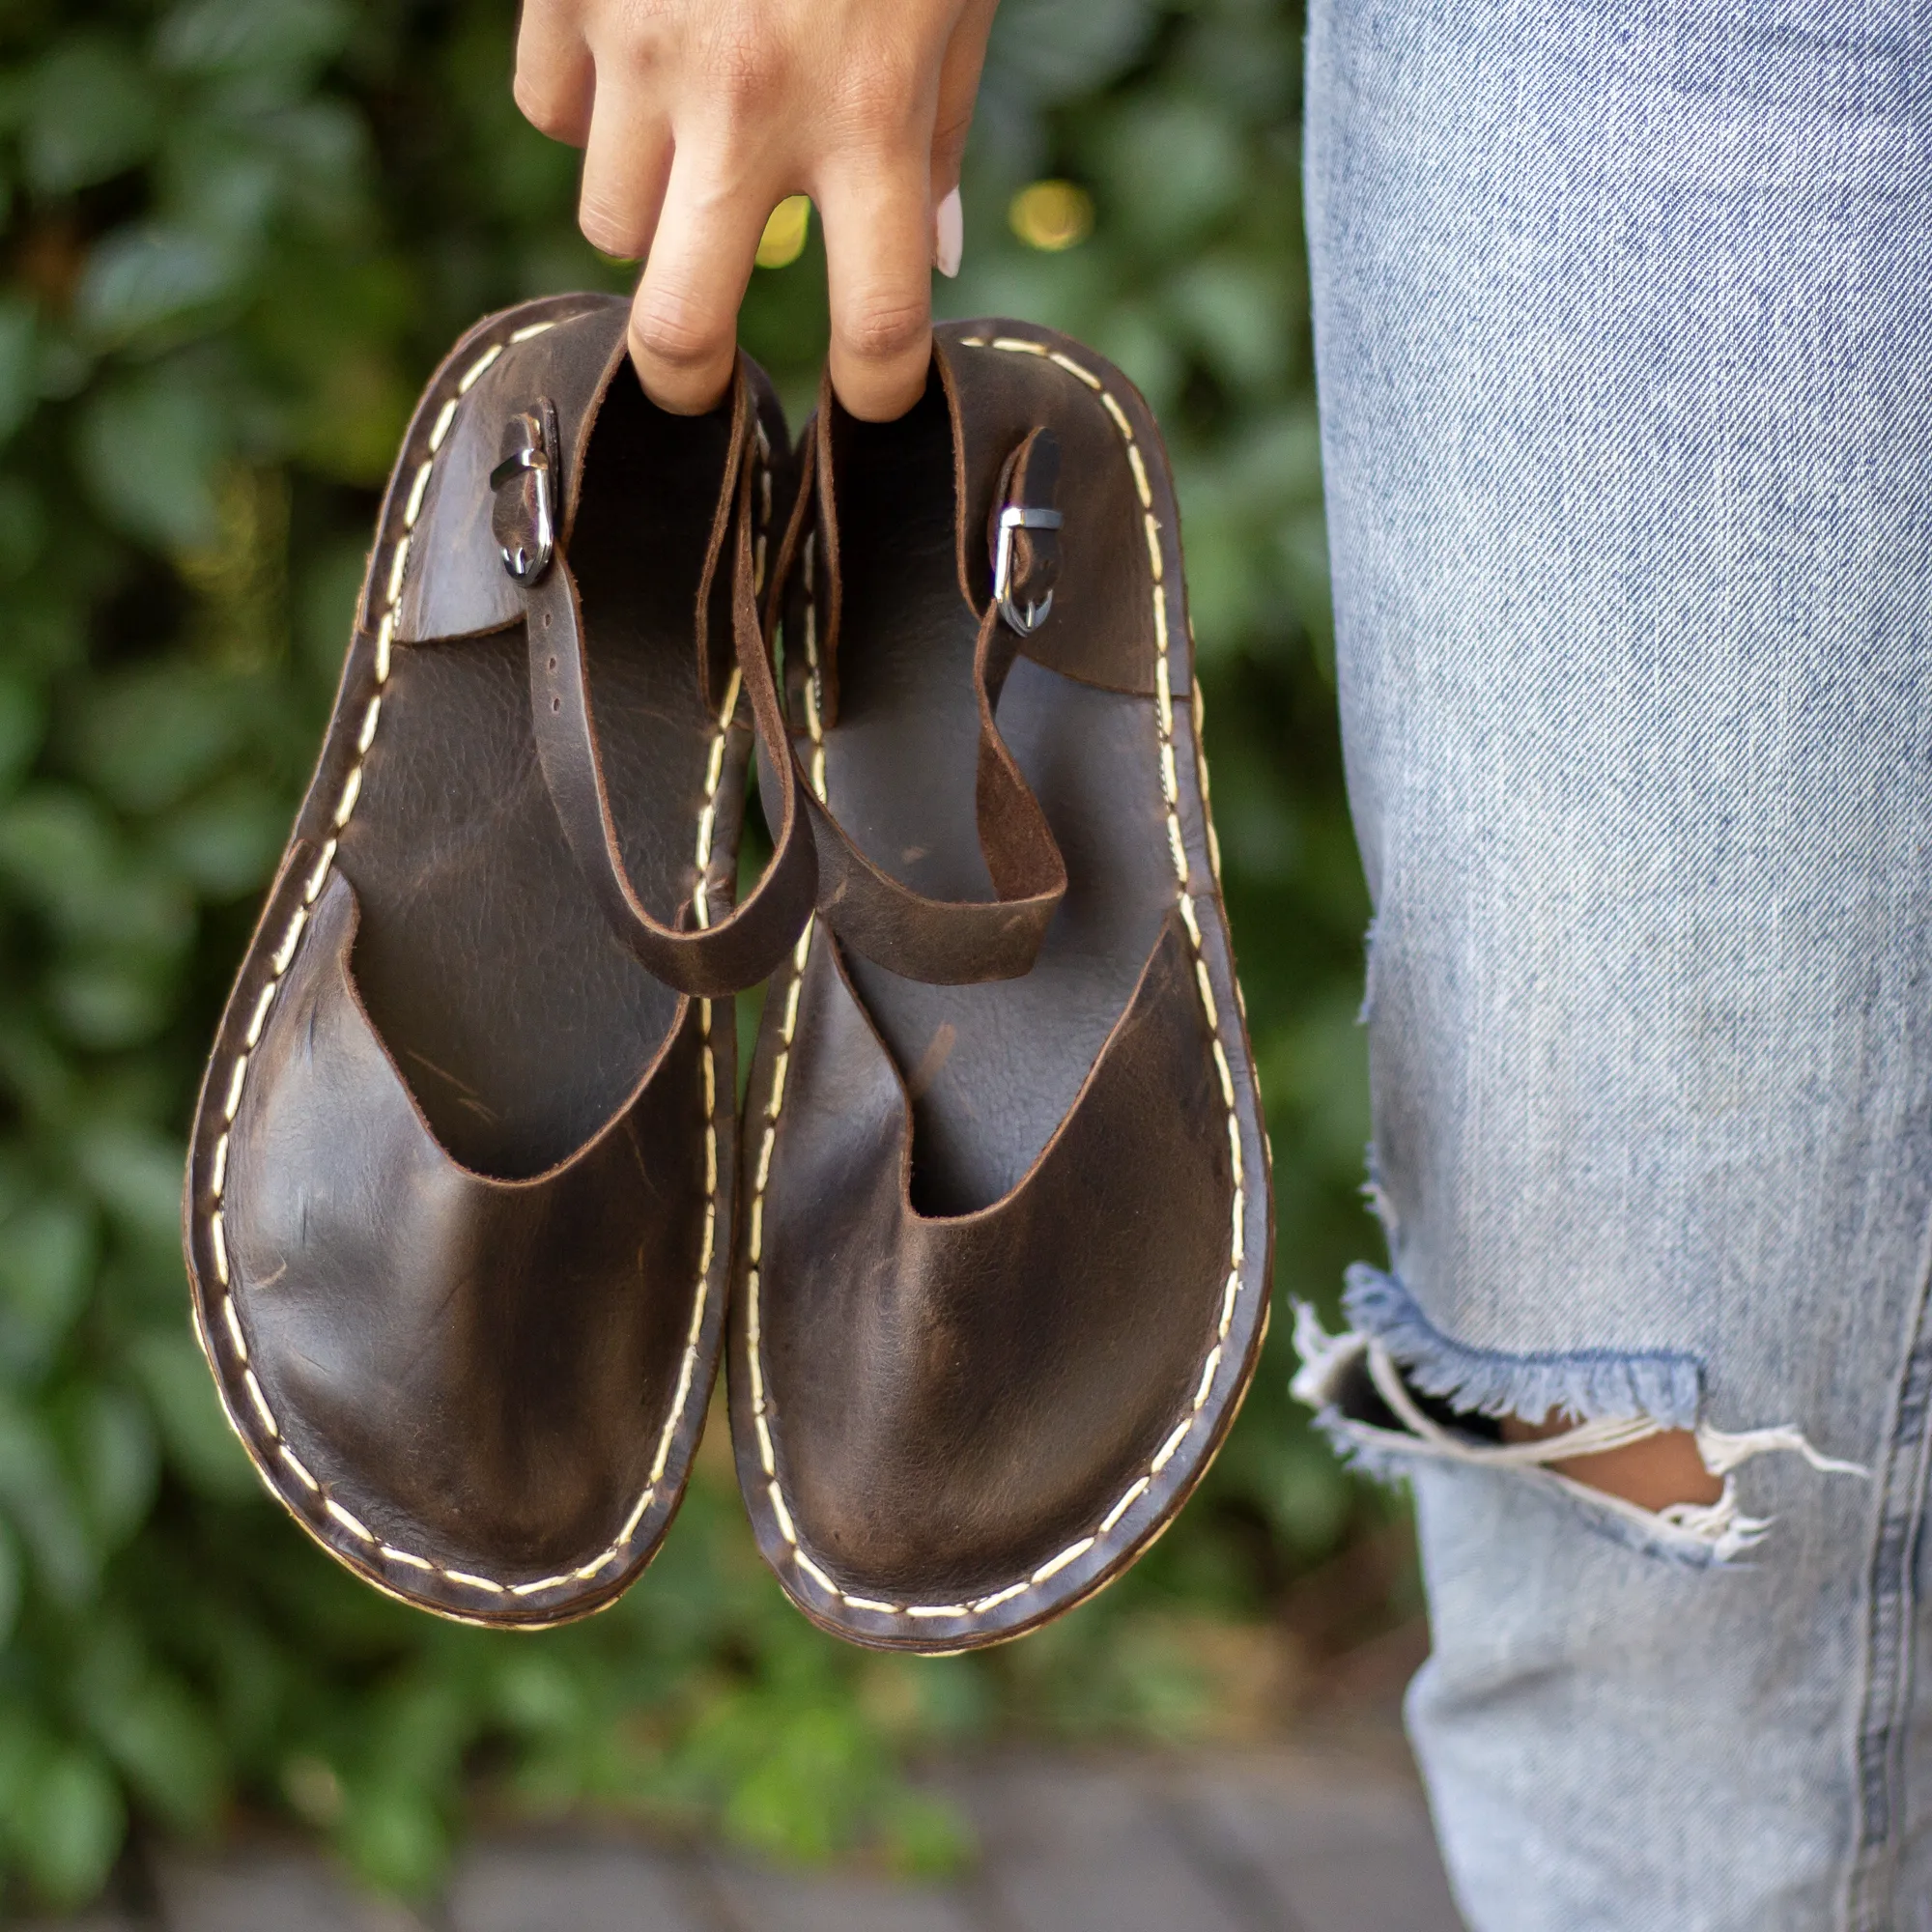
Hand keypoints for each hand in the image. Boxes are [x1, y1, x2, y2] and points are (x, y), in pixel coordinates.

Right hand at [514, 0, 996, 420]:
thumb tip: (933, 259)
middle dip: (688, 377)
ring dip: (646, 210)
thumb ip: (938, 137)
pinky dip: (583, 107)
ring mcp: (644, 54)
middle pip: (679, 329)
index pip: (876, 325)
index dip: (880, 392)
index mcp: (871, 119)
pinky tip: (630, 56)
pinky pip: (547, 114)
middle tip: (701, 377)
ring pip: (606, 226)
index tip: (872, 400)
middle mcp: (750, 107)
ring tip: (688, 140)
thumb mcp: (949, 7)